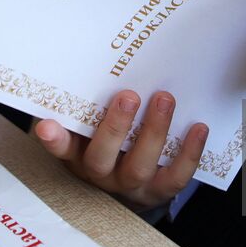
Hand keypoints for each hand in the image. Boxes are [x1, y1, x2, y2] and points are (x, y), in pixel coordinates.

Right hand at [34, 90, 209, 209]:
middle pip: (101, 158)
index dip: (54, 139)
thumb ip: (92, 100)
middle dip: (115, 128)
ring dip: (153, 133)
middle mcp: (101, 173)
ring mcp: (130, 184)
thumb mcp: (93, 122)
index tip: (46, 124)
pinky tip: (198, 127)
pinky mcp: (159, 191)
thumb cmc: (110, 137)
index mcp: (78, 153)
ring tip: (164, 99)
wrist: (131, 178)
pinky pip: (174, 177)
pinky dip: (189, 153)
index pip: (62, 147)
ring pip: (139, 167)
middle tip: (128, 96)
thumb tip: (99, 55)